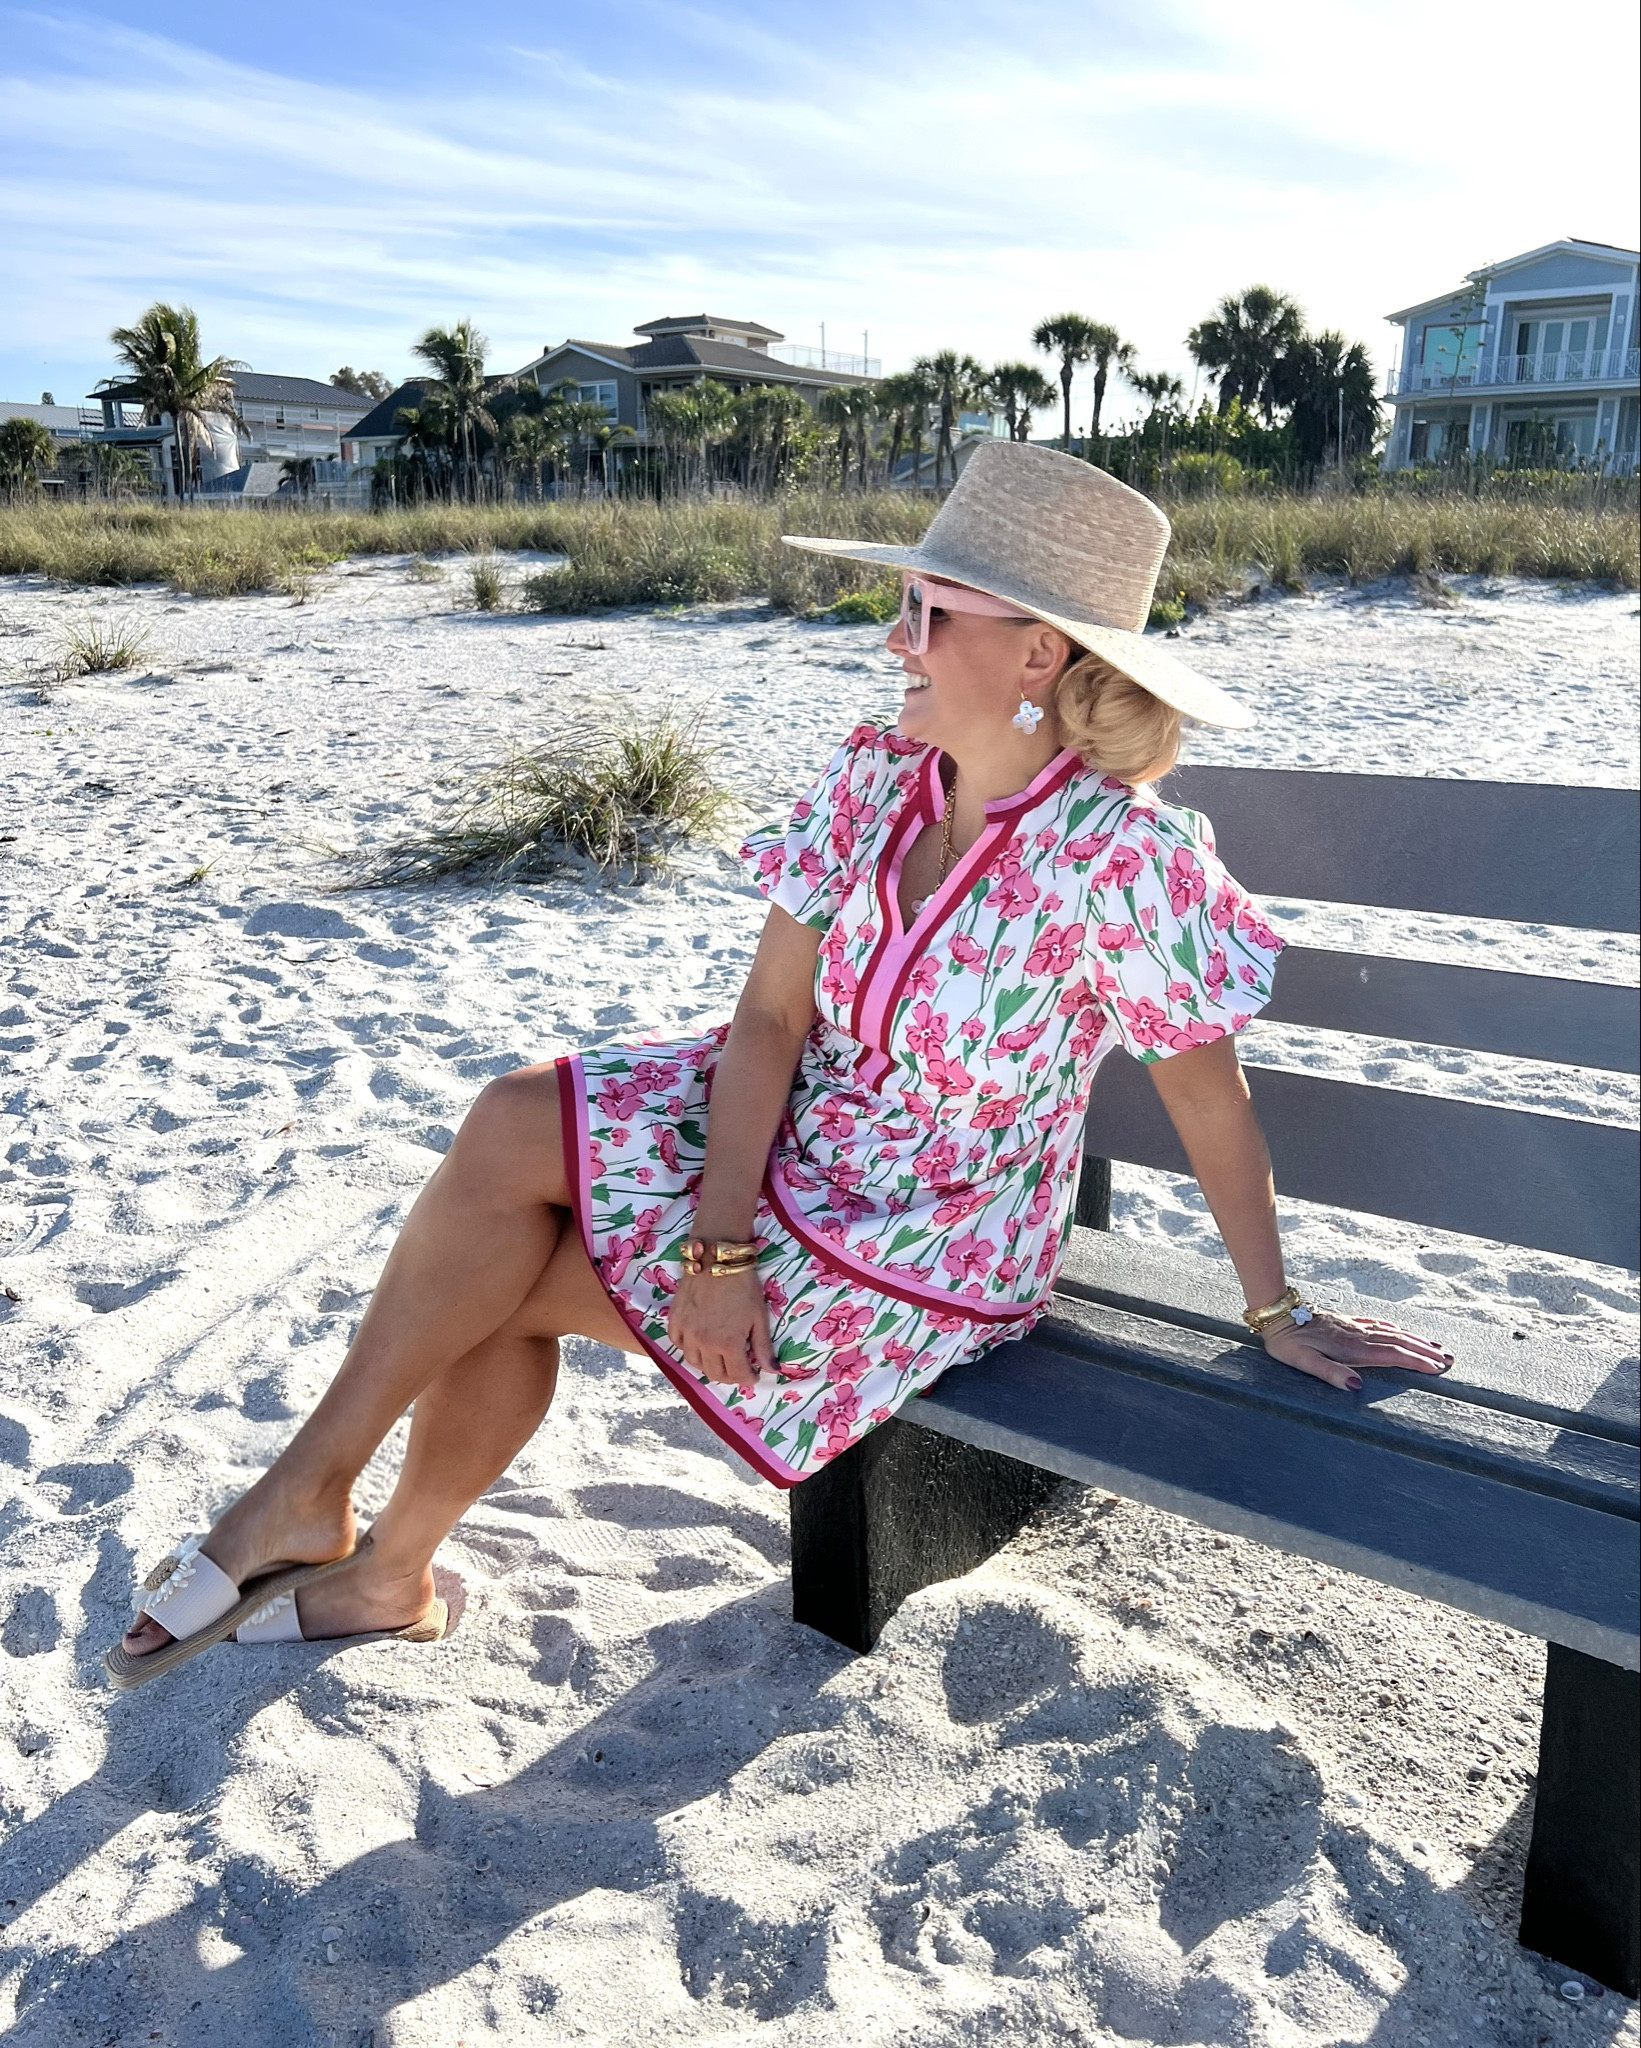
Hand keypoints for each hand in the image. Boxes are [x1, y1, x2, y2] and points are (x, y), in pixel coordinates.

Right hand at [666, 1267, 774, 1385]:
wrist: (716, 1259)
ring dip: (709, 1365)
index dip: (749, 1378)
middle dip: (730, 1375)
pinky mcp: (675, 1321)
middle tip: (739, 1368)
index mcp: (728, 1344)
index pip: (738, 1375)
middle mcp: (704, 1343)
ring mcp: (687, 1333)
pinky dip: (689, 1349)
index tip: (754, 1374)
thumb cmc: (742, 1286)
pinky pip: (679, 1345)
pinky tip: (699, 1344)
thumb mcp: (759, 1316)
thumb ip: (763, 1346)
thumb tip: (772, 1370)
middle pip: (716, 1373)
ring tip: (720, 1358)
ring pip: (695, 1363)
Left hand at [1262, 1309, 1452, 1392]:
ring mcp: (1354, 1326)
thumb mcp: (1303, 1362)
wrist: (1277, 1314)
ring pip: (1392, 1332)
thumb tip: (1357, 1387)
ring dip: (1415, 1340)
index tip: (1437, 1368)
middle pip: (1399, 1343)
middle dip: (1425, 1352)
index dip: (1415, 1362)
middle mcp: (1358, 1335)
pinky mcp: (1347, 1320)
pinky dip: (1395, 1329)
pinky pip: (1378, 1324)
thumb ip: (1330, 1373)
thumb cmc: (1287, 1343)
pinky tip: (1402, 1331)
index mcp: (1352, 1349)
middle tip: (1449, 1360)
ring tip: (1437, 1347)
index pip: (1392, 1355)